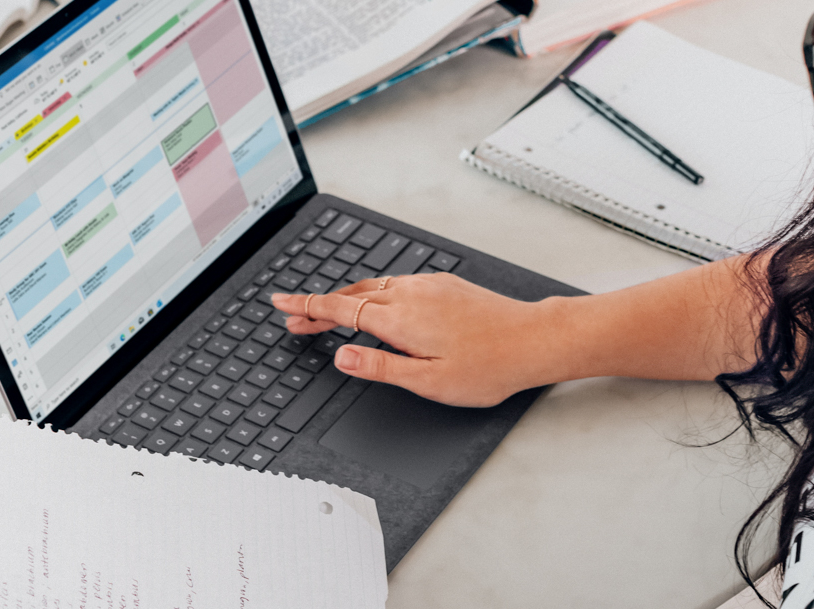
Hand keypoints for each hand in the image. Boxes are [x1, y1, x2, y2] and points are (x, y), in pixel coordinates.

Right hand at [271, 274, 562, 406]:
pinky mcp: (443, 284)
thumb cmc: (488, 366)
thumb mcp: (428, 381)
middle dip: (318, 306)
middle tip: (294, 318)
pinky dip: (371, 293)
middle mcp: (410, 294)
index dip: (306, 307)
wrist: (532, 339)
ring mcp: (428, 285)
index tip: (281, 304)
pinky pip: (395, 283)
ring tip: (326, 314)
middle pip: (350, 295)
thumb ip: (380, 367)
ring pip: (372, 287)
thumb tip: (342, 356)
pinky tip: (374, 304)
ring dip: (344, 298)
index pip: (339, 309)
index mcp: (400, 319)